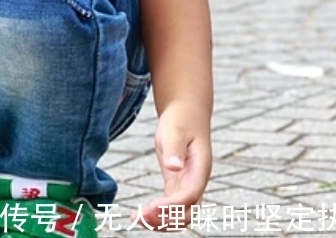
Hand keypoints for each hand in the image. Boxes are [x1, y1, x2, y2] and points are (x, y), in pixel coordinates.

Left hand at [131, 103, 211, 230]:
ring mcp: (188, 185)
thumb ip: (175, 149)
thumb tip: (173, 167)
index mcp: (200, 169)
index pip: (190, 195)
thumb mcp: (175, 130)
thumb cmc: (181, 120)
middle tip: (140, 216)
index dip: (172, 205)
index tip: (150, 207)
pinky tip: (138, 215)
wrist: (186, 113)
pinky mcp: (177, 184)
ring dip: (161, 222)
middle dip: (166, 219)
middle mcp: (197, 182)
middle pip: (187, 212)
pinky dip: (157, 214)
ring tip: (136, 219)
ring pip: (180, 214)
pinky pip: (170, 206)